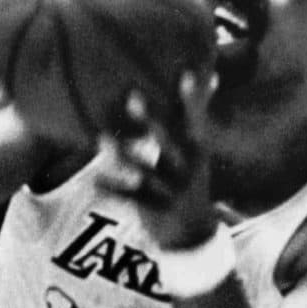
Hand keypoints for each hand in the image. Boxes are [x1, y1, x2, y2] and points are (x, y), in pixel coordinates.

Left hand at [97, 70, 216, 248]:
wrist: (194, 234)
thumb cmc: (190, 177)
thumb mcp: (198, 148)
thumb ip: (199, 112)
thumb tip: (213, 74)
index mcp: (196, 151)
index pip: (195, 121)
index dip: (192, 99)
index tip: (185, 73)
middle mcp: (187, 169)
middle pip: (169, 143)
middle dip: (152, 121)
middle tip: (132, 95)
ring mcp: (172, 191)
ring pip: (146, 171)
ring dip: (123, 155)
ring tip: (101, 138)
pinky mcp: (155, 209)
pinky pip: (131, 198)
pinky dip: (112, 190)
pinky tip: (93, 180)